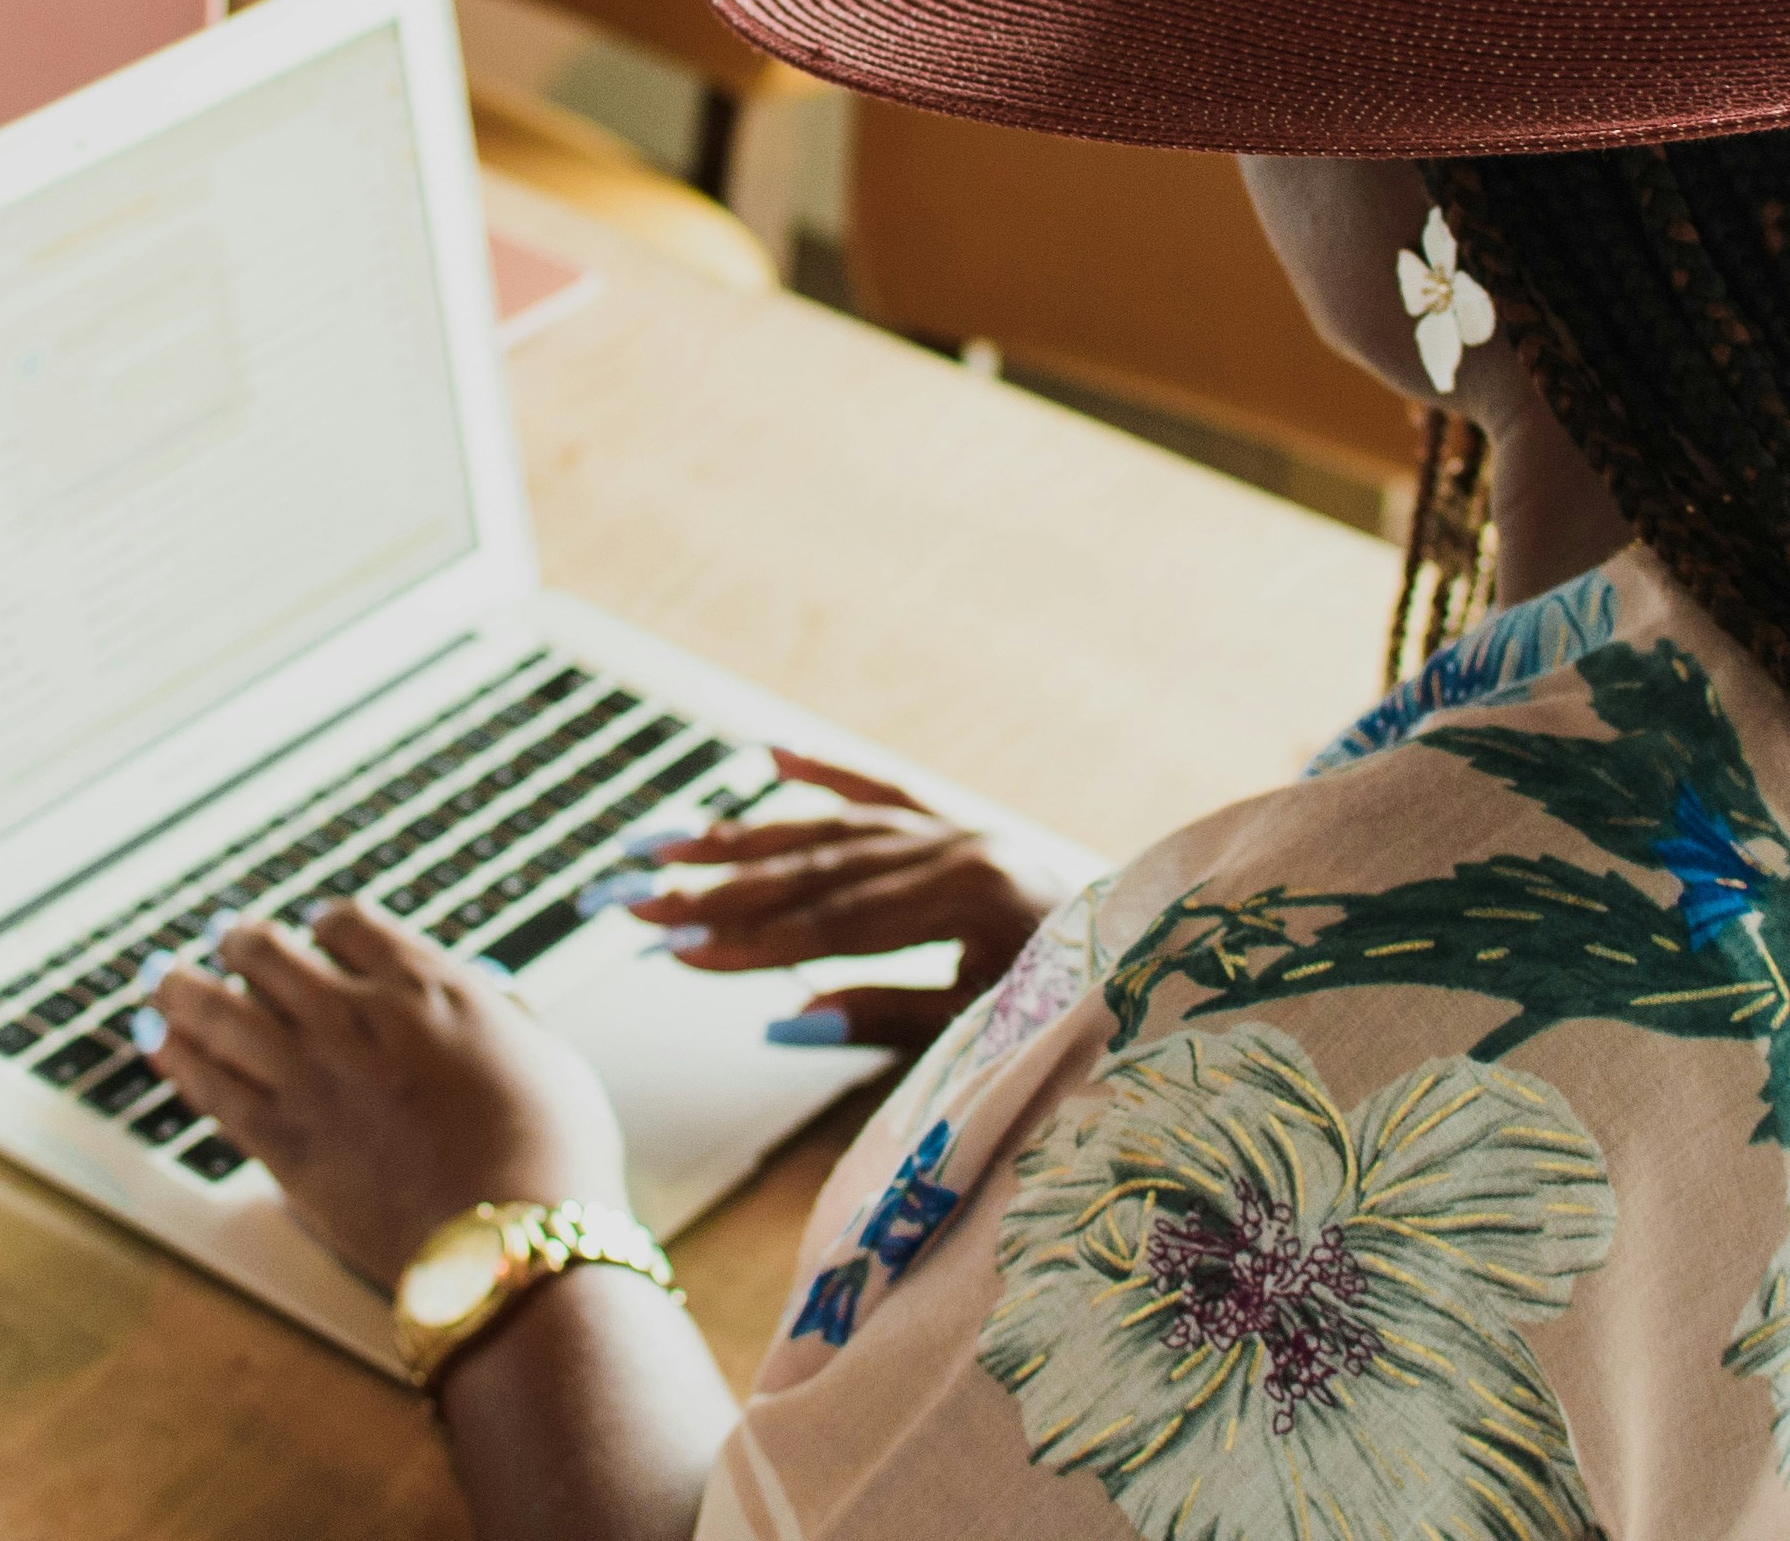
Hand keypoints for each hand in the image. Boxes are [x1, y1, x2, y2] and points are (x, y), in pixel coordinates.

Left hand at [139, 901, 630, 1286]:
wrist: (505, 1240)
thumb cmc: (549, 1153)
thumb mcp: (546, 1057)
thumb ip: (504, 1017)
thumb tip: (489, 996)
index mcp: (425, 986)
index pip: (348, 926)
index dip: (325, 927)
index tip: (316, 935)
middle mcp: (355, 1017)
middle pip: (268, 955)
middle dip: (240, 942)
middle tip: (226, 939)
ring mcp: (309, 1078)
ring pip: (219, 1012)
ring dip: (183, 989)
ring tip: (161, 979)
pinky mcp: (281, 1142)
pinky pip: (210, 1086)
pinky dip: (177, 1059)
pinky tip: (158, 1045)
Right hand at [620, 750, 1065, 1046]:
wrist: (1158, 965)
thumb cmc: (1075, 1008)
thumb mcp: (985, 1030)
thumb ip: (889, 1020)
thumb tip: (783, 1022)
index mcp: (965, 900)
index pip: (828, 925)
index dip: (744, 942)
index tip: (670, 950)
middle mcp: (954, 848)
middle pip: (812, 871)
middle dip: (714, 888)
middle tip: (631, 896)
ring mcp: (958, 828)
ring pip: (831, 828)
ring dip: (742, 837)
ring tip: (665, 842)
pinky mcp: (962, 823)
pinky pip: (882, 789)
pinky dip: (825, 774)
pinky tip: (769, 759)